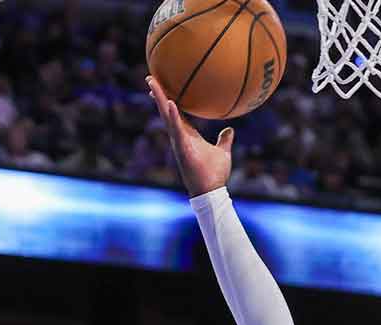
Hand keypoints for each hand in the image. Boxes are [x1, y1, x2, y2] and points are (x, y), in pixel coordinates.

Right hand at [145, 75, 231, 196]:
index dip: (170, 100)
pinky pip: (177, 130)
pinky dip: (174, 116)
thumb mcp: (222, 152)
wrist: (211, 191)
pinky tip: (171, 103)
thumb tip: (230, 130)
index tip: (163, 86)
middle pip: (166, 111)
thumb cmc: (215, 174)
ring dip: (161, 99)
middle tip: (150, 77)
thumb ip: (224, 140)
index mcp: (188, 135)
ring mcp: (179, 141)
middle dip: (159, 95)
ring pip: (167, 116)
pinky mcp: (182, 148)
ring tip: (153, 83)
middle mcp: (180, 136)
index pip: (176, 113)